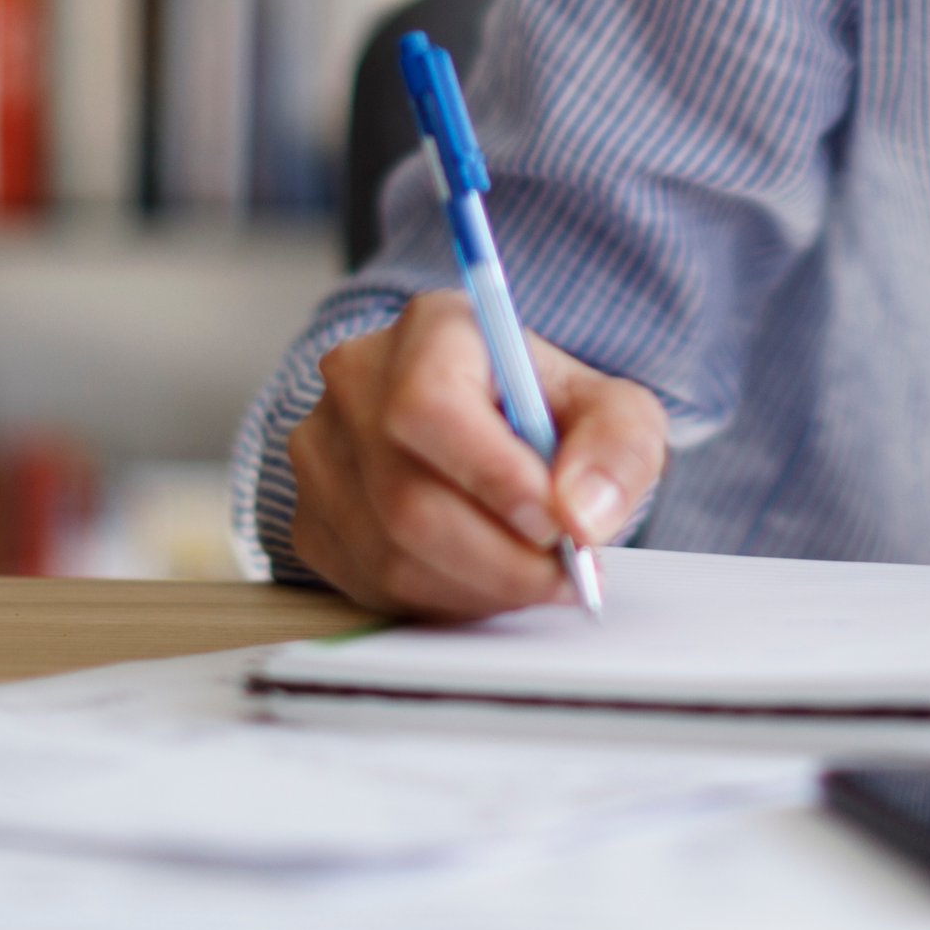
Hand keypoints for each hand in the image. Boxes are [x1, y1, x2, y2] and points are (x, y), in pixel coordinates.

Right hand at [284, 290, 667, 619]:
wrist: (494, 428)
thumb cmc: (547, 413)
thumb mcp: (613, 410)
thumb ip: (618, 448)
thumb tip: (584, 513)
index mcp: (432, 329)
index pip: (430, 406)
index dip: (492, 477)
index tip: (556, 523)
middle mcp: (357, 380)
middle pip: (407, 497)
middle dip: (501, 558)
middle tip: (565, 575)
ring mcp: (322, 452)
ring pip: (390, 553)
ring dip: (479, 587)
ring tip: (536, 579)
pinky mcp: (311, 519)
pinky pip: (370, 586)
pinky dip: (443, 601)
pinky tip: (487, 581)